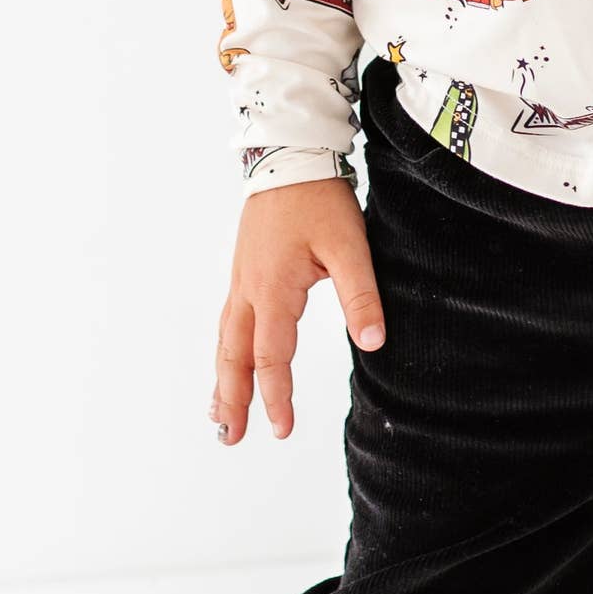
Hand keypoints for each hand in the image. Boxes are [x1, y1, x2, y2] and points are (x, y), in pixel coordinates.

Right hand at [212, 178, 385, 442]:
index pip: (270, 356)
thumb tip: (373, 344)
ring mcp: (241, 280)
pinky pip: (228, 322)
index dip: (275, 396)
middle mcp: (248, 289)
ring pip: (225, 341)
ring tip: (219, 416)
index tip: (281, 429)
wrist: (289, 154)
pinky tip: (228, 364)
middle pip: (234, 356)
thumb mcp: (350, 246)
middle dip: (232, 400)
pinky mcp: (244, 270)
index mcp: (273, 289)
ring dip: (223, 380)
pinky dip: (225, 352)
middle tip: (229, 438)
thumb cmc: (319, 199)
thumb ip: (361, 296)